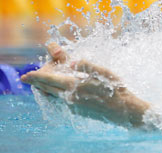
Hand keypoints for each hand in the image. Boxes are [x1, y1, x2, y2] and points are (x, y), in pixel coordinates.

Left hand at [21, 43, 149, 127]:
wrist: (123, 110)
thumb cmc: (115, 89)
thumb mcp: (103, 72)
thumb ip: (86, 65)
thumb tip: (71, 62)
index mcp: (74, 86)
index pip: (49, 80)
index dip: (36, 77)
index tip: (25, 75)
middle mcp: (70, 98)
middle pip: (48, 89)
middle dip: (37, 83)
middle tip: (28, 78)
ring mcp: (74, 106)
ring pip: (53, 96)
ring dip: (46, 89)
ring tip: (41, 85)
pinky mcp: (78, 111)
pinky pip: (61, 102)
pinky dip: (55, 95)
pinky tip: (59, 93)